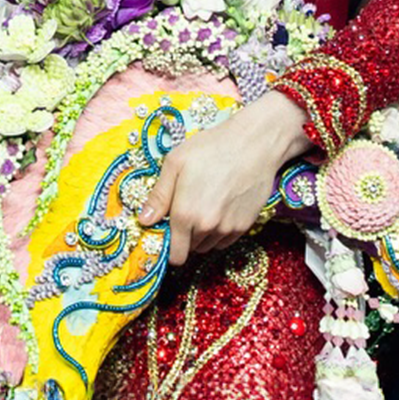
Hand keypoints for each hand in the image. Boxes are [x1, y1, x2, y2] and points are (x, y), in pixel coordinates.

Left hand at [137, 90, 307, 266]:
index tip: (170, 231)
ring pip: (209, 245)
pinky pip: (226, 240)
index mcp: (185, 214)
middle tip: (189, 208)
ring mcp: (228, 228)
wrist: (254, 143)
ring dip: (203, 234)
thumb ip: (159, 196)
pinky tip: (221, 206)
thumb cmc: (212, 147)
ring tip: (206, 203)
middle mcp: (207, 227)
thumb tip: (145, 221)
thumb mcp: (176, 163)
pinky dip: (220, 231)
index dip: (170, 248)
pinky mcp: (245, 225)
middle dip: (186, 235)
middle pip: (191, 249)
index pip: (176, 256)